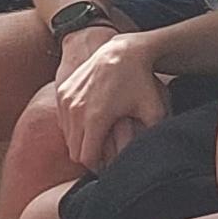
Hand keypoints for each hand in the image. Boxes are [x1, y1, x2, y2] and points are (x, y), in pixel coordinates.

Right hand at [55, 31, 171, 171]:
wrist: (121, 50)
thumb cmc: (140, 81)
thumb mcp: (155, 109)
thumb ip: (153, 137)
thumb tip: (152, 159)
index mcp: (95, 118)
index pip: (86, 158)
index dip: (98, 168)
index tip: (110, 168)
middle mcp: (75, 110)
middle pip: (74, 151)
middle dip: (89, 158)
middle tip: (106, 159)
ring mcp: (66, 100)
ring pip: (67, 136)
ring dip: (80, 143)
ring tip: (99, 142)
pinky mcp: (62, 92)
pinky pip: (63, 121)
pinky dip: (74, 128)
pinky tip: (92, 124)